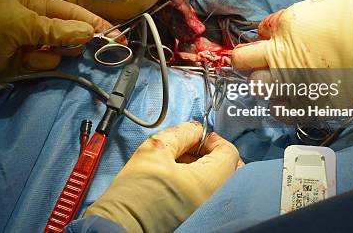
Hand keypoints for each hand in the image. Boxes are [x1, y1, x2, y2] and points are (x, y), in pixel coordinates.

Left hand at [0, 0, 112, 115]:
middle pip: (66, 30)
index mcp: (31, 0)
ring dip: (51, 54)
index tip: (116, 35)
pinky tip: (25, 64)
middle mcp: (31, 19)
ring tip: (33, 56)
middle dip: (73, 40)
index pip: (70, 10)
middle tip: (79, 49)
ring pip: (55, 49)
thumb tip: (89, 31)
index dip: (93, 21)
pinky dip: (37, 64)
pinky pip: (40, 63)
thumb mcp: (19, 24)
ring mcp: (24, 42)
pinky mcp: (17, 63)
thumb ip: (55, 28)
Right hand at [84, 121, 242, 232]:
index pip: (229, 152)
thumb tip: (194, 129)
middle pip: (231, 169)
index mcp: (210, 181)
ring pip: (221, 183)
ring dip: (206, 168)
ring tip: (180, 164)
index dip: (212, 139)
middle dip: (214, 154)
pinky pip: (211, 197)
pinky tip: (179, 180)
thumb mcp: (155, 150)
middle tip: (191, 149)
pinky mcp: (199, 219)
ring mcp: (208, 212)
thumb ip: (181, 133)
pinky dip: (201, 184)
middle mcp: (216, 200)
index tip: (196, 137)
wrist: (120, 225)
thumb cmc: (135, 194)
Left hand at [230, 0, 352, 119]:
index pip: (254, 38)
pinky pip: (287, 114)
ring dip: (267, 88)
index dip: (260, 41)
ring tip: (280, 86)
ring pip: (262, 93)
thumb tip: (281, 25)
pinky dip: (286, 108)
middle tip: (259, 66)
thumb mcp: (331, 0)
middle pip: (245, 66)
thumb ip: (299, 14)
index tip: (267, 44)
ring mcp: (299, 85)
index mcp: (287, 27)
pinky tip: (293, 102)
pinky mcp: (318, 107)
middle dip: (248, 65)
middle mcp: (285, 57)